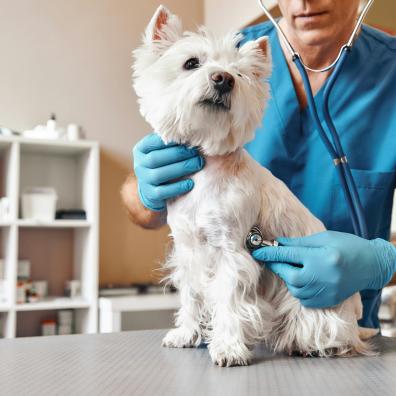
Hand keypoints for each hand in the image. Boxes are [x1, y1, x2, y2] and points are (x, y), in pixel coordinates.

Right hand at [133, 133, 203, 210]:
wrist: (152, 190)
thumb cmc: (163, 165)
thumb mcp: (162, 151)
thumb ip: (171, 143)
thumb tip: (192, 134)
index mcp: (141, 149)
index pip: (153, 142)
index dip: (170, 140)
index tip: (188, 139)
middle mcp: (139, 164)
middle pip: (155, 158)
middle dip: (178, 154)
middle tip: (196, 153)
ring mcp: (143, 180)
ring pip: (159, 174)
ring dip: (180, 168)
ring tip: (197, 165)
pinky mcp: (150, 195)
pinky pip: (163, 191)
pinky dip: (177, 187)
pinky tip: (190, 183)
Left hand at [252, 231, 395, 307]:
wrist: (370, 265)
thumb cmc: (346, 246)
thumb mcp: (323, 238)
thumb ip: (298, 243)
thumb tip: (277, 243)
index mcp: (321, 258)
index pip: (288, 255)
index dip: (269, 252)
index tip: (256, 250)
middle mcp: (323, 277)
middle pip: (289, 275)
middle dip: (279, 266)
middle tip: (275, 259)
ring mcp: (326, 292)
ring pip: (295, 289)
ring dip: (289, 277)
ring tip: (294, 267)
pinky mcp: (327, 301)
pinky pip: (304, 299)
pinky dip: (299, 289)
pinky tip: (304, 278)